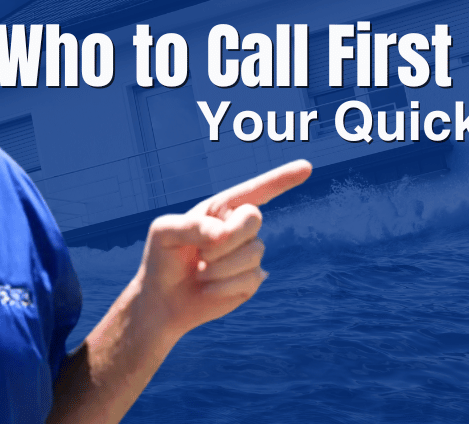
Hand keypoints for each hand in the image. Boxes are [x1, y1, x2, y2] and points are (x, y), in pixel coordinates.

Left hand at [132, 160, 311, 338]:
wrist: (163, 301)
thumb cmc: (161, 260)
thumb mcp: (164, 233)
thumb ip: (191, 226)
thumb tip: (222, 234)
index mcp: (221, 209)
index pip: (256, 190)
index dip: (281, 179)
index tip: (307, 167)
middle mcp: (239, 228)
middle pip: (253, 219)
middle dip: (228, 237)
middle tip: (201, 254)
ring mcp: (248, 254)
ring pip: (253, 253)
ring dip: (220, 267)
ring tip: (199, 272)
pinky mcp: (251, 280)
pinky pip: (250, 278)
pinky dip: (223, 286)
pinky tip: (207, 288)